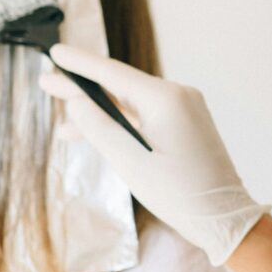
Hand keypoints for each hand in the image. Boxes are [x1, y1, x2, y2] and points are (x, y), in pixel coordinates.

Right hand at [40, 44, 270, 265]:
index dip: (79, 64)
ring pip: (130, 105)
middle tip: (46, 83)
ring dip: (99, 114)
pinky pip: (145, 118)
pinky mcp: (185, 126)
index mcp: (166, 99)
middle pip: (120, 86)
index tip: (54, 52)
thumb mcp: (130, 162)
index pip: (112, 73)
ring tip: (63, 126)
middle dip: (82, 89)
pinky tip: (96, 136)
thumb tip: (75, 101)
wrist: (224, 219)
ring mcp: (184, 110)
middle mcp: (178, 96)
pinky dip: (121, 126)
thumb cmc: (180, 194)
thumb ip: (99, 128)